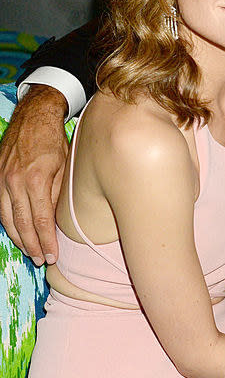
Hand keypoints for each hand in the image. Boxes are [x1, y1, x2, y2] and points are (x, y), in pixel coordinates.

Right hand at [0, 85, 68, 264]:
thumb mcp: (64, 167)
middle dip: (32, 246)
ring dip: (18, 238)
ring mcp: (2, 179)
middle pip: (22, 224)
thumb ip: (57, 195)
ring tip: (29, 252)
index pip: (41, 221)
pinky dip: (8, 222)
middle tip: (41, 261)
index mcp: (36, 180)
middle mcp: (15, 182)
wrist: (34, 117)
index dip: (46, 242)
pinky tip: (17, 232)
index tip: (52, 256)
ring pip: (7, 218)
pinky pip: (0, 206)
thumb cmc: (54, 141)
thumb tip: (56, 221)